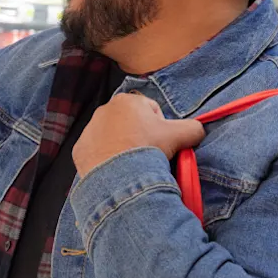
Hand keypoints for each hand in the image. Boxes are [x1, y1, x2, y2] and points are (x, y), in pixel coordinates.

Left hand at [73, 91, 204, 177]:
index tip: (160, 144)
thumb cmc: (148, 149)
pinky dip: (105, 160)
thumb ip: (194, 128)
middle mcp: (104, 109)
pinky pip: (96, 153)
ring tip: (131, 165)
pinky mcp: (79, 149)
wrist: (118, 177)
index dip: (160, 129)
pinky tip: (114, 170)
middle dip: (139, 137)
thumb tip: (198, 130)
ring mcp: (89, 129)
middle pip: (130, 124)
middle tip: (147, 156)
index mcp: (128, 100)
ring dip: (122, 148)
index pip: (151, 111)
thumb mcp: (181, 135)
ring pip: (112, 138)